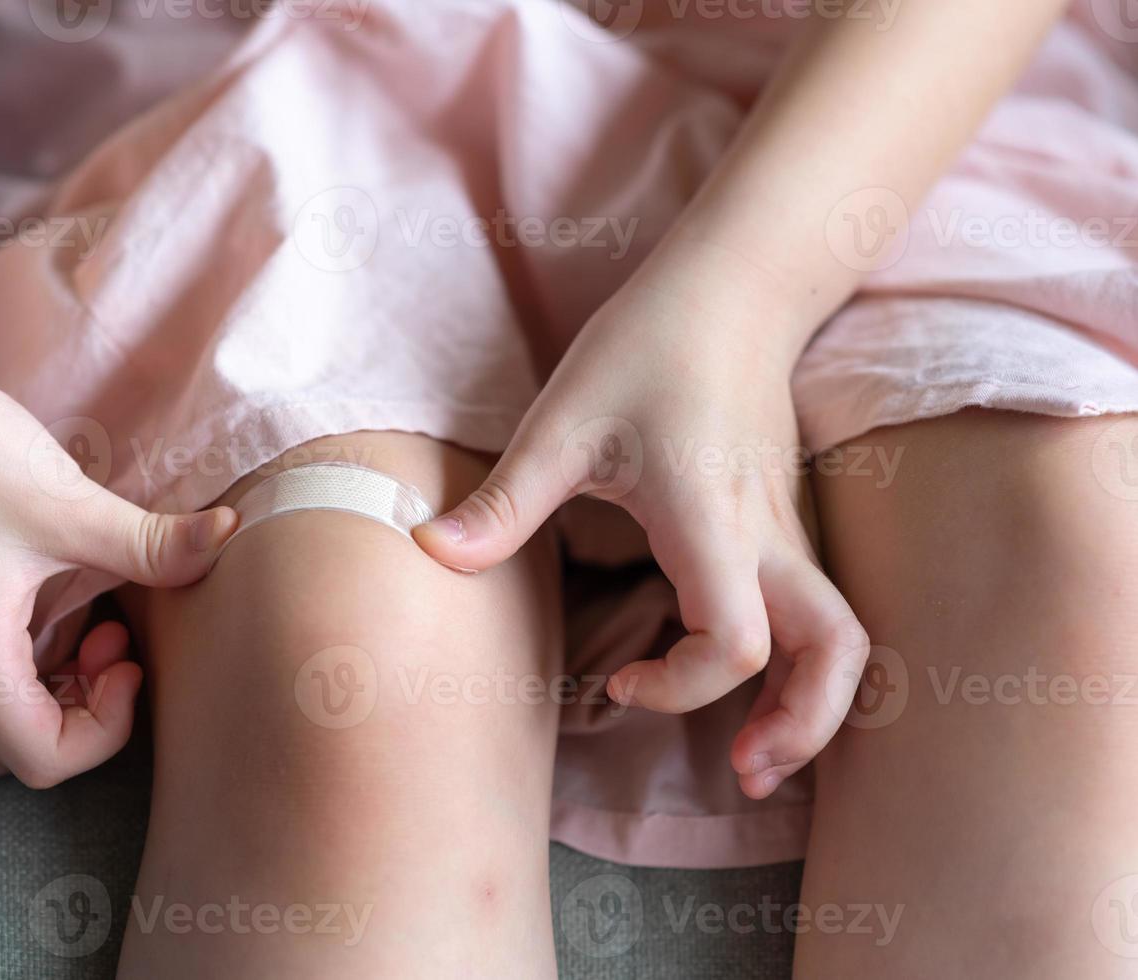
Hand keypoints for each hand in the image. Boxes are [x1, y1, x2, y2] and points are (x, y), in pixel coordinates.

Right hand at [0, 346, 236, 786]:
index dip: (107, 728)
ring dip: (20, 710)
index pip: (42, 760)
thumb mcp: (72, 505)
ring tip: (62, 640)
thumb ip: (154, 544)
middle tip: (105, 643)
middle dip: (71, 718)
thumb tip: (229, 538)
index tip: (130, 657)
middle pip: (2, 759)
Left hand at [412, 279, 868, 797]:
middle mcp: (766, 534)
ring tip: (754, 752)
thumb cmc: (647, 347)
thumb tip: (428, 554)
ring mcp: (787, 528)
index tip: (617, 683)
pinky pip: (813, 607)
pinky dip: (797, 662)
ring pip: (839, 633)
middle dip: (801, 726)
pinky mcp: (784, 519)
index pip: (734, 640)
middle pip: (833, 651)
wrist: (732, 286)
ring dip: (813, 701)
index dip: (684, 686)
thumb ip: (504, 503)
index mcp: (711, 520)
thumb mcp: (561, 424)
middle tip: (742, 771)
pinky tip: (742, 676)